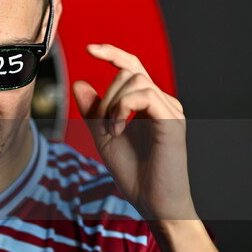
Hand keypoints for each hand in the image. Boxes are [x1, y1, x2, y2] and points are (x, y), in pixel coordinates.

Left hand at [71, 44, 195, 220]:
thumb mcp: (103, 136)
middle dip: (106, 95)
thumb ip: (93, 111)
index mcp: (148, 104)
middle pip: (129, 72)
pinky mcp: (172, 119)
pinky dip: (123, 108)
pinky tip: (117, 130)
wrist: (153, 202)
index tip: (90, 49)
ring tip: (111, 130)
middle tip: (103, 126)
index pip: (132, 66)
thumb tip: (79, 83)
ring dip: (113, 103)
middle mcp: (162, 102)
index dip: (113, 53)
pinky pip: (145, 94)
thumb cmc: (134, 173)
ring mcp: (170, 109)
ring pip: (136, 79)